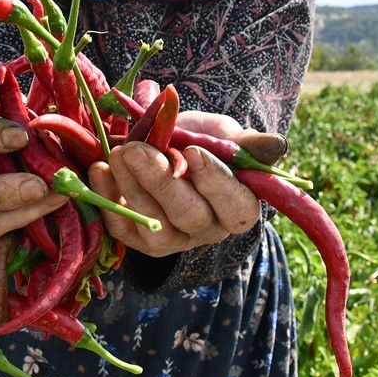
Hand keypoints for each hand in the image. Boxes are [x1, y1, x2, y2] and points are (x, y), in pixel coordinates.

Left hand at [87, 111, 263, 256]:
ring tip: (117, 153)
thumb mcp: (225, 135)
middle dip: (160, 181)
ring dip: (131, 188)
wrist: (167, 147)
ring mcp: (173, 239)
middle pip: (189, 216)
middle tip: (136, 149)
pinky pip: (123, 229)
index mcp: (238, 205)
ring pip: (154, 227)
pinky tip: (99, 171)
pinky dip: (107, 201)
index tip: (192, 151)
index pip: (235, 204)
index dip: (214, 181)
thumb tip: (278, 146)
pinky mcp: (139, 240)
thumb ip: (246, 143)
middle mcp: (208, 229)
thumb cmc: (203, 140)